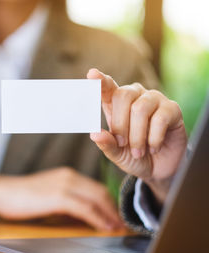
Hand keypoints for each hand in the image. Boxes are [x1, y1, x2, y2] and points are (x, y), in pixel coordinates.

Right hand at [0, 168, 123, 230]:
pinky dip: (98, 218)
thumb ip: (67, 203)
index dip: (109, 203)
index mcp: (67, 175)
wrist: (2, 192)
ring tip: (117, 227)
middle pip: (101, 192)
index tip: (116, 217)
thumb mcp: (49, 197)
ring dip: (110, 215)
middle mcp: (69, 176)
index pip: (96, 188)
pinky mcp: (59, 196)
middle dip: (113, 209)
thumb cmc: (22, 196)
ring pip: (97, 198)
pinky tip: (104, 227)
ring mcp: (64, 185)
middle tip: (121, 224)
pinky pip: (86, 208)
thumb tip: (84, 217)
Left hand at [87, 68, 187, 203]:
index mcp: (115, 103)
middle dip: (120, 125)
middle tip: (122, 144)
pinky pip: (160, 119)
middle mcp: (135, 96)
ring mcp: (154, 99)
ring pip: (140, 108)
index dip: (100, 80)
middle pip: (123, 96)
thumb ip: (106, 144)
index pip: (107, 87)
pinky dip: (154, 138)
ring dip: (137, 135)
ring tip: (138, 152)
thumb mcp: (116, 154)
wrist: (159, 168)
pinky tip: (154, 147)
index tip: (92, 74)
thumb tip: (95, 134)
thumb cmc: (133, 156)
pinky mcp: (172, 108)